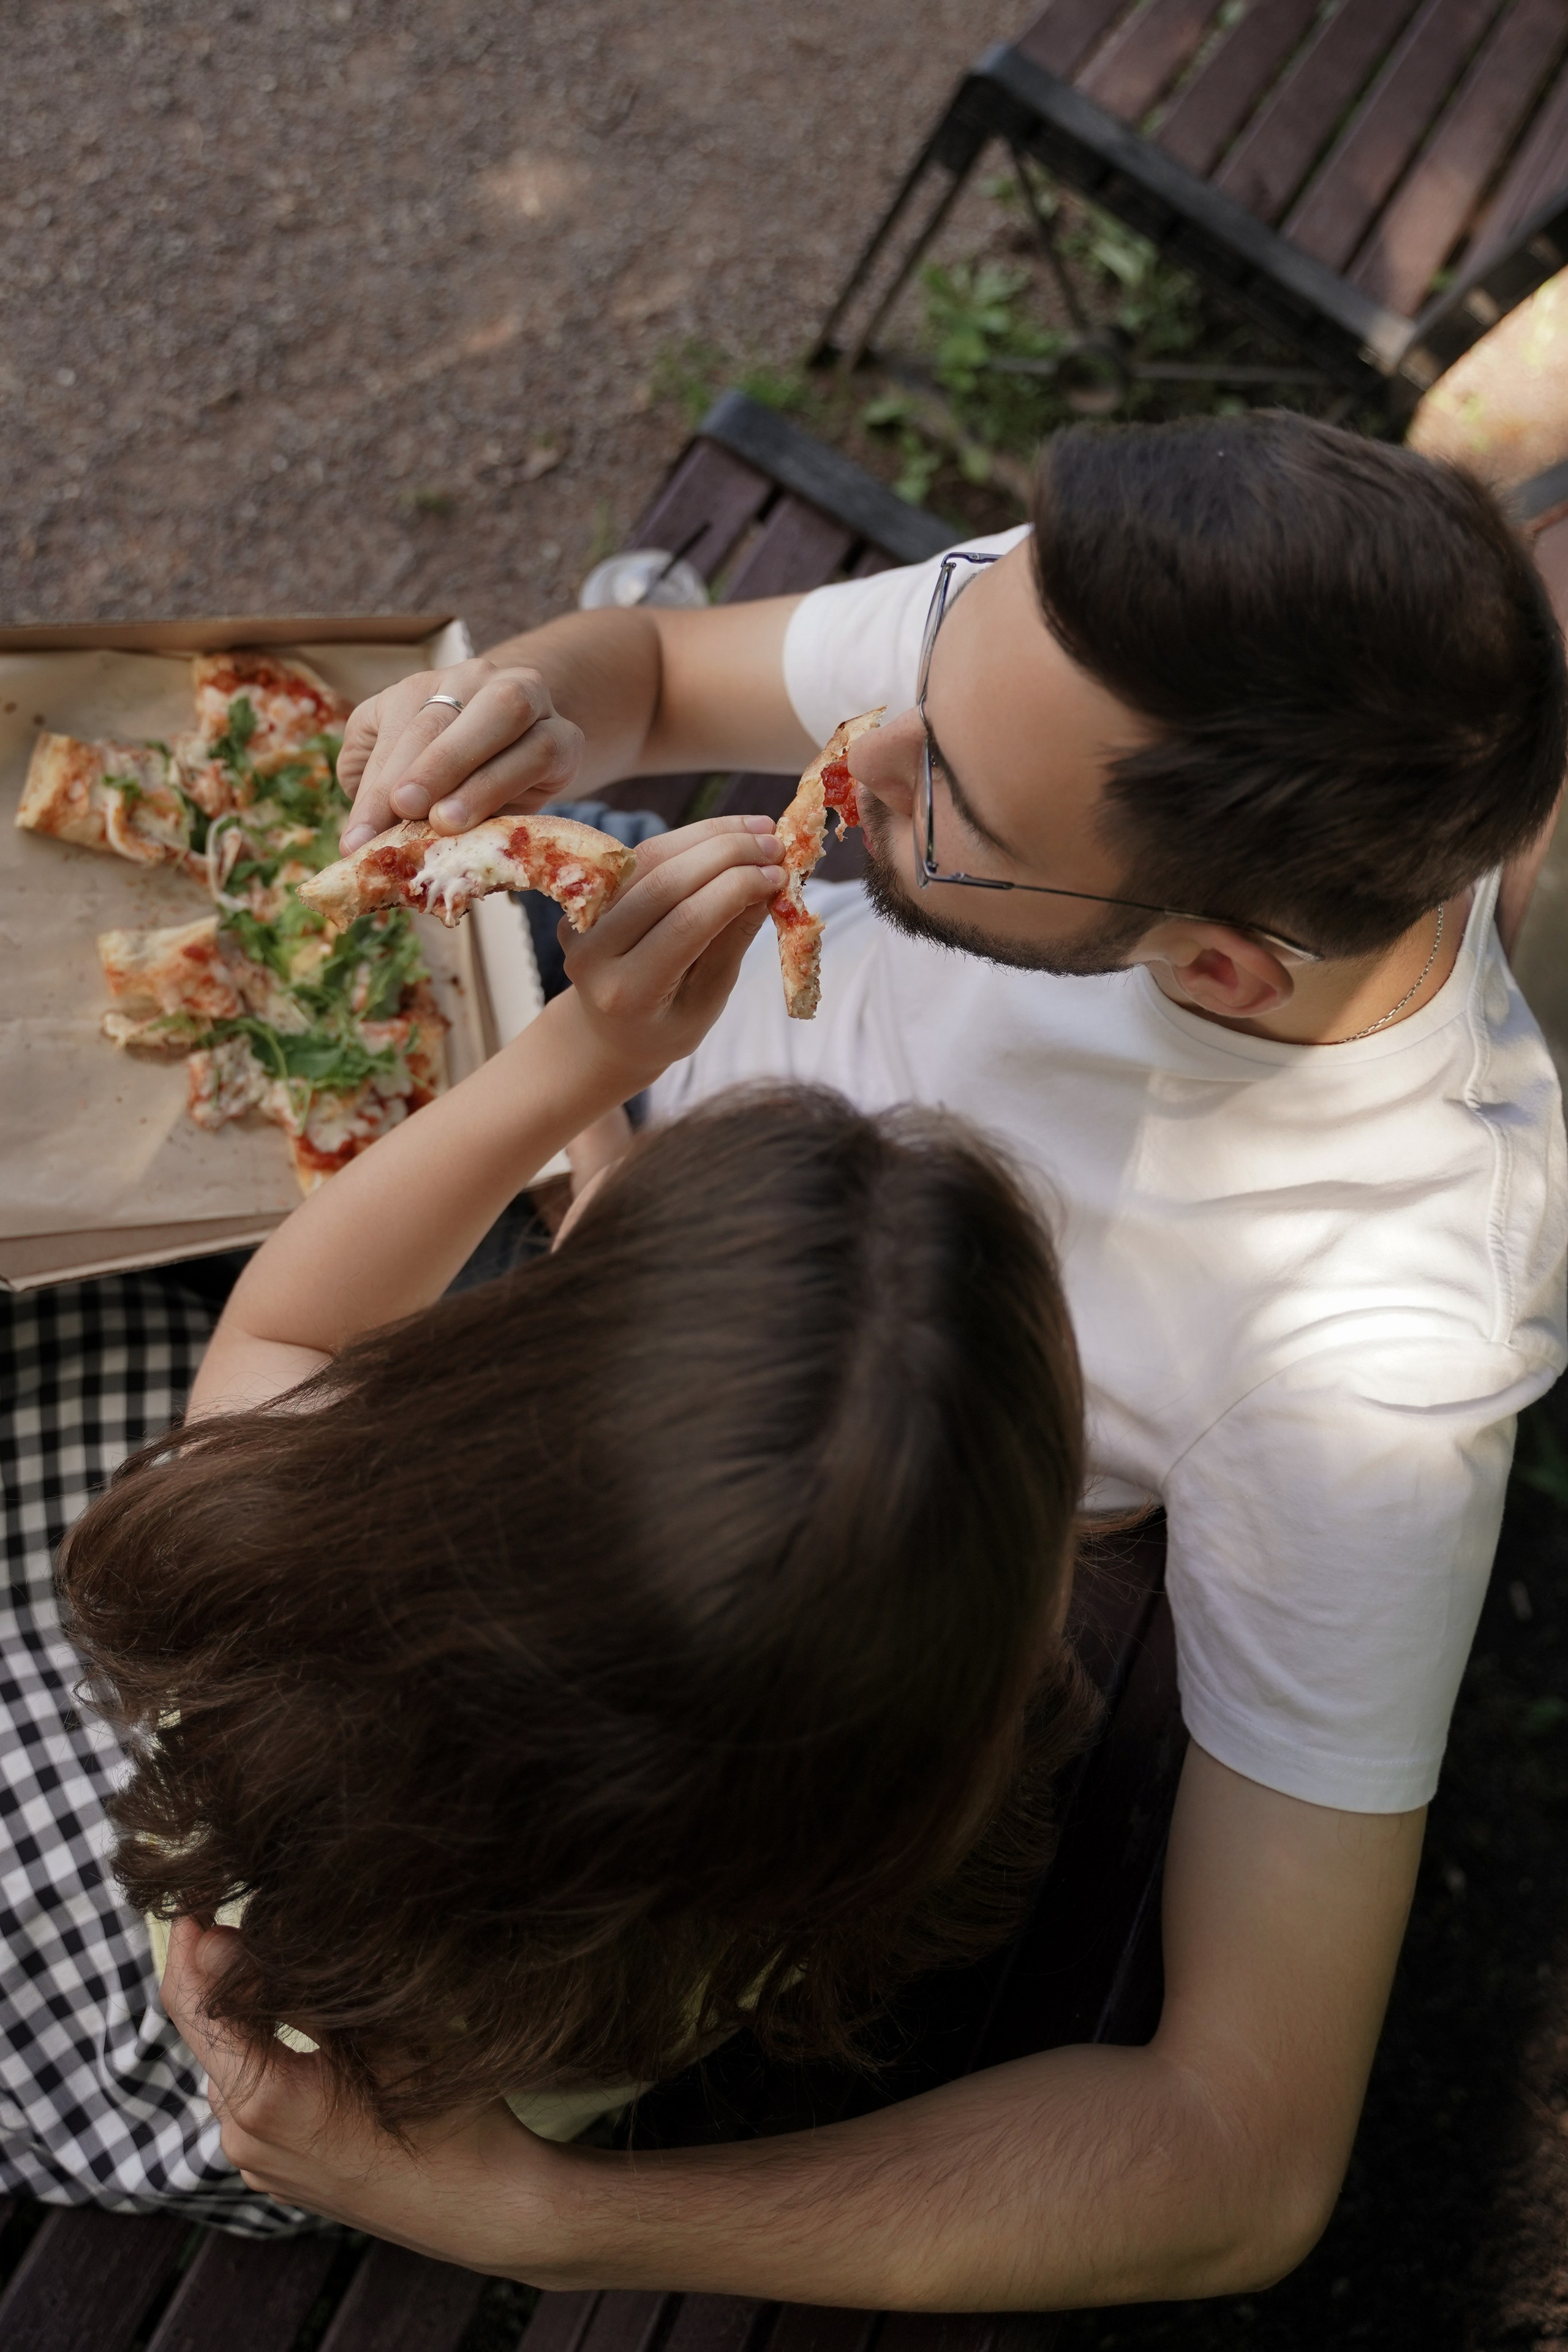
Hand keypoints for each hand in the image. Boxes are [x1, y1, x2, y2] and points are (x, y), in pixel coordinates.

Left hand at [161, 1916, 563, 2273]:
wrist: (484, 2205)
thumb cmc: (444, 2112)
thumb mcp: (375, 2032)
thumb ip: (288, 1989)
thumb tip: (214, 1940)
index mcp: (261, 2103)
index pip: (193, 2005)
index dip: (188, 1942)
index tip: (201, 1889)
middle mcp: (244, 2140)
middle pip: (207, 2036)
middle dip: (214, 1971)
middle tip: (232, 1906)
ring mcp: (260, 2165)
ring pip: (231, 2066)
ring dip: (241, 2012)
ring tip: (272, 1957)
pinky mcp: (281, 2173)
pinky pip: (252, 2099)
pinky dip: (261, 2053)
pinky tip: (295, 2023)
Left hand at [338, 658, 585, 852]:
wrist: (522, 750)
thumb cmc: (452, 766)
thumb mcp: (404, 762)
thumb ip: (376, 779)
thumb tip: (360, 830)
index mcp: (427, 683)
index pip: (399, 730)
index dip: (376, 786)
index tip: (356, 840)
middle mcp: (476, 678)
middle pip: (448, 714)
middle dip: (424, 767)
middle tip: (401, 809)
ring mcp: (527, 698)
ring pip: (503, 718)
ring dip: (472, 777)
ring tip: (442, 822)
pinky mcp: (564, 735)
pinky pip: (541, 751)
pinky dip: (510, 786)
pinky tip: (488, 821)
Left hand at [554, 816, 784, 1091]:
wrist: (611, 1034)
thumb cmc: (670, 1024)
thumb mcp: (710, 997)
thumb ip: (733, 939)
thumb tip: (771, 881)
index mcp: (626, 993)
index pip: (687, 922)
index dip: (737, 887)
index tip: (780, 872)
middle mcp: (592, 954)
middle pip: (664, 882)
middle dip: (727, 853)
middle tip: (775, 841)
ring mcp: (578, 923)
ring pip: (650, 858)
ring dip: (709, 836)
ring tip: (758, 829)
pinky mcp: (581, 901)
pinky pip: (639, 857)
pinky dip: (687, 840)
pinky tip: (726, 834)